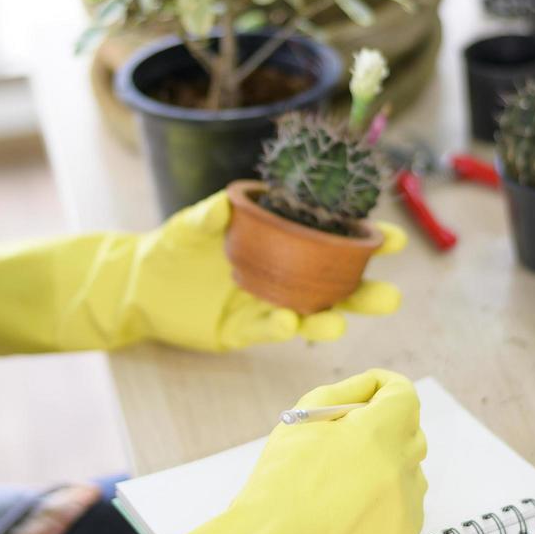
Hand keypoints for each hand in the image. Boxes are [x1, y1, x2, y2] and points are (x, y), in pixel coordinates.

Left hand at [143, 191, 407, 349]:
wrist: (140, 284)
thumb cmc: (174, 246)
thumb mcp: (190, 225)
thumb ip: (207, 216)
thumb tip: (223, 202)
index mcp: (285, 243)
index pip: (332, 242)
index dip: (366, 242)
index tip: (394, 239)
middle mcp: (285, 277)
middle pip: (335, 288)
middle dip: (364, 294)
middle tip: (391, 298)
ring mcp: (267, 305)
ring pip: (308, 316)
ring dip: (327, 321)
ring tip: (340, 323)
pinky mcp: (243, 331)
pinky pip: (267, 331)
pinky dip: (280, 328)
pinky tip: (290, 323)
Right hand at [231, 369, 427, 533]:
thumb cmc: (283, 479)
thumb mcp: (304, 418)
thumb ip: (344, 394)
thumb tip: (370, 389)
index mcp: (380, 432)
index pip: (403, 394)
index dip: (383, 386)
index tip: (367, 392)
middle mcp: (402, 465)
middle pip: (409, 430)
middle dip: (385, 425)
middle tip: (350, 435)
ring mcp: (407, 502)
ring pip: (409, 469)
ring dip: (387, 464)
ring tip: (345, 478)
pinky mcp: (403, 533)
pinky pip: (406, 504)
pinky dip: (387, 499)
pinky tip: (353, 507)